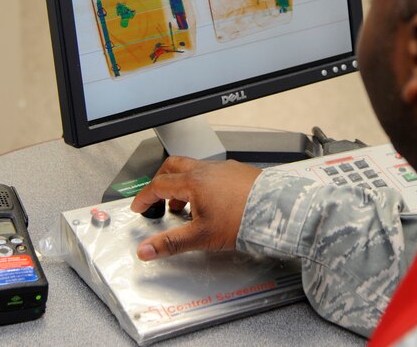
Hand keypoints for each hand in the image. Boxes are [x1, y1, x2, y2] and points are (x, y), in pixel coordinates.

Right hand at [130, 156, 261, 260]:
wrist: (277, 211)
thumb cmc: (243, 219)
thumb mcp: (201, 236)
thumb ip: (170, 243)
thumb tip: (146, 249)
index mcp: (194, 181)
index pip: (159, 185)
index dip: (145, 196)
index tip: (139, 205)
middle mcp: (208, 169)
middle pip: (174, 167)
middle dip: (161, 181)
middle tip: (157, 198)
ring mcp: (225, 168)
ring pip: (195, 169)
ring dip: (184, 184)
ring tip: (186, 206)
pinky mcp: (240, 172)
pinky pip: (214, 173)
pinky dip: (203, 184)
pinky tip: (212, 202)